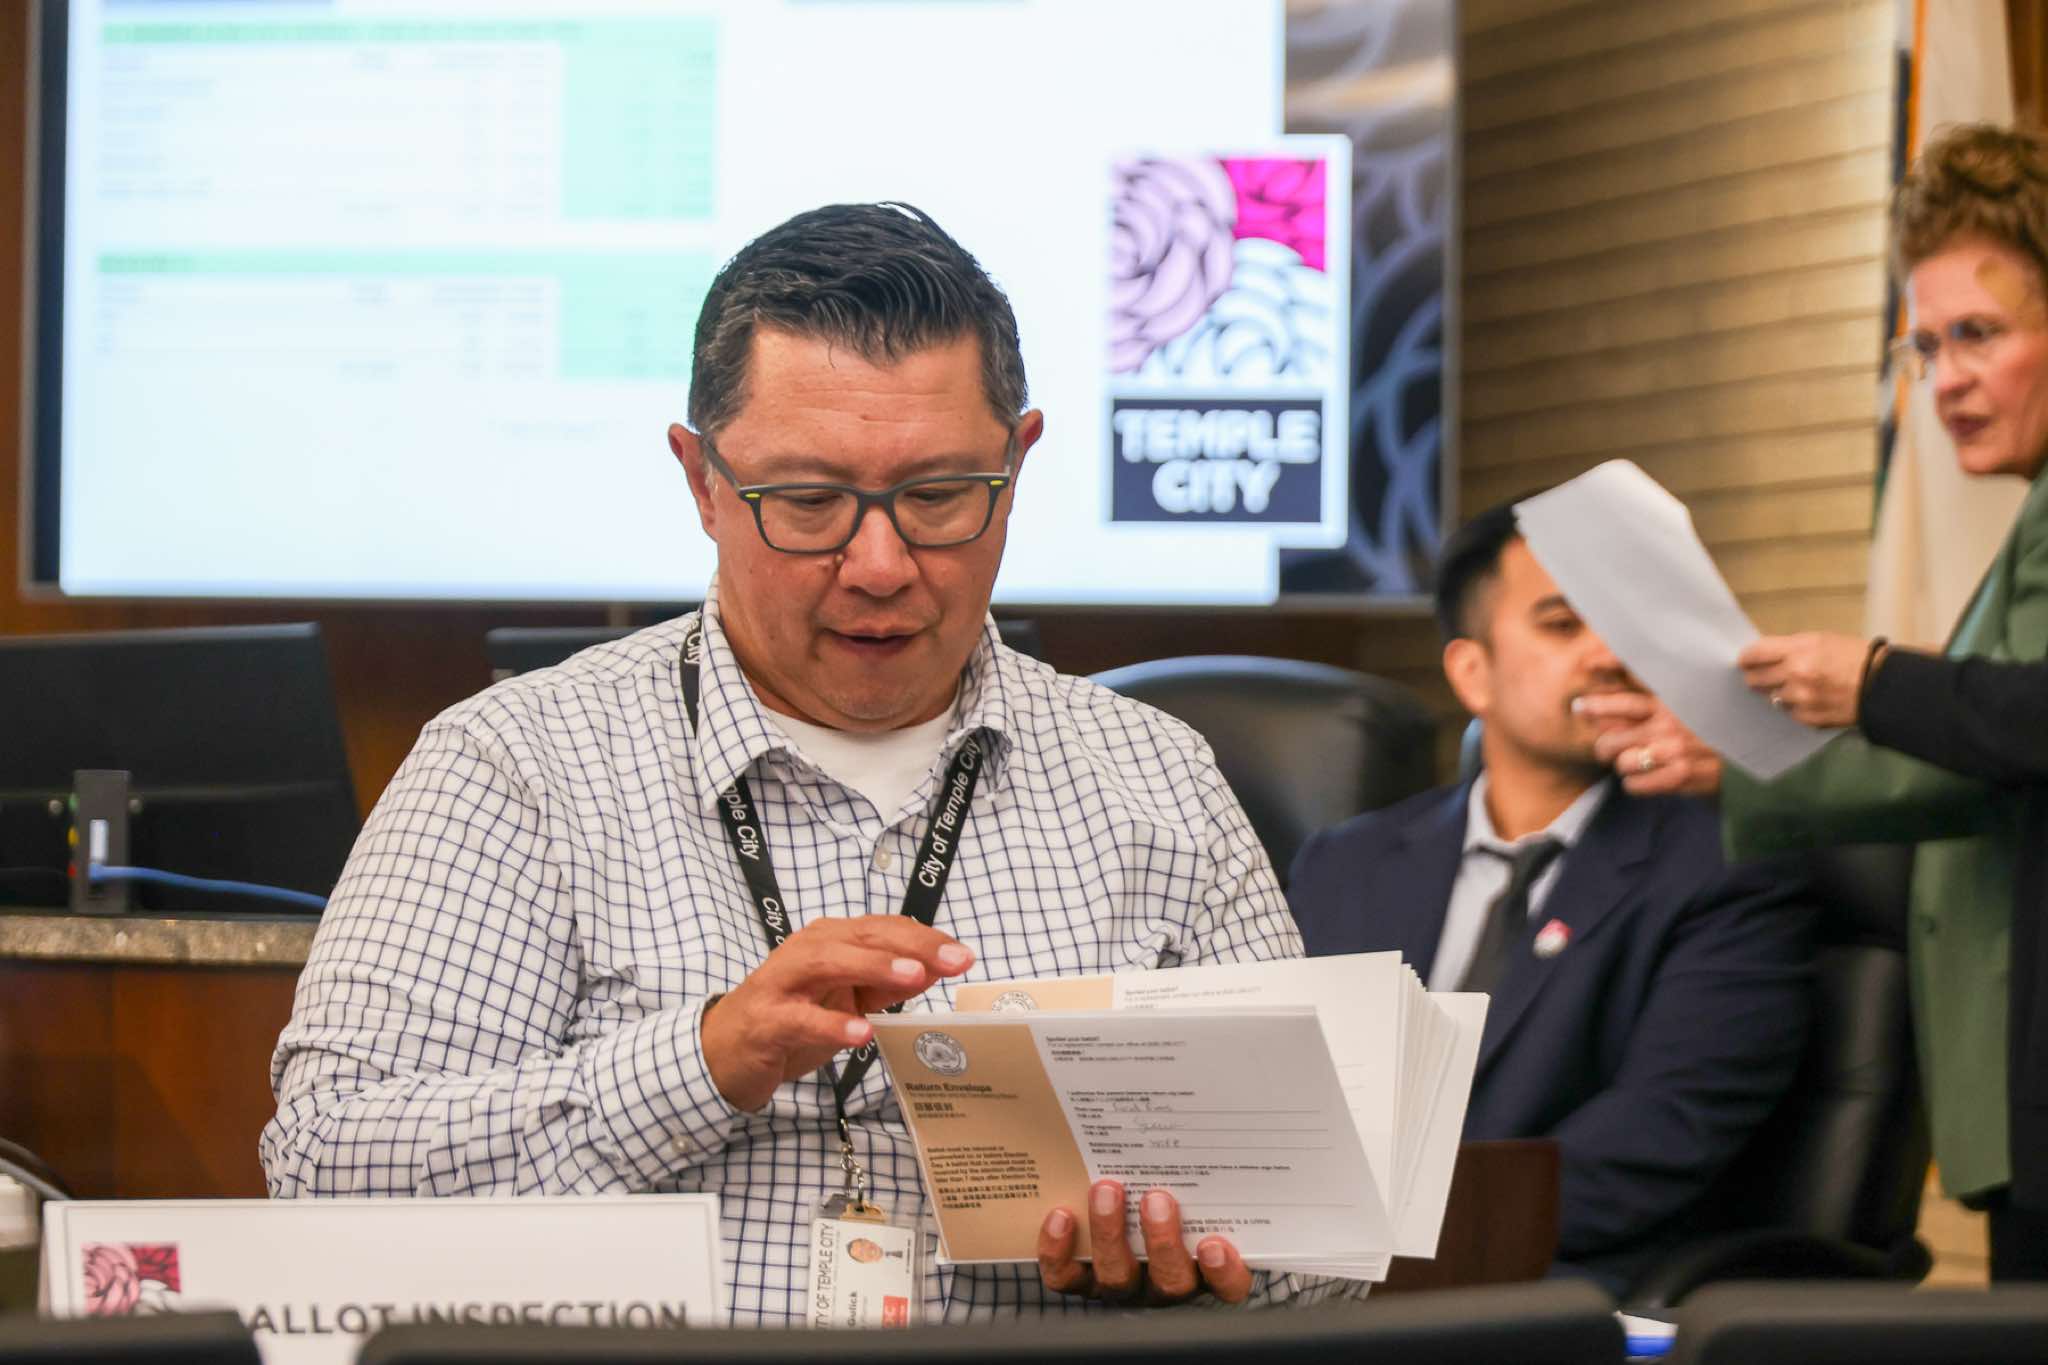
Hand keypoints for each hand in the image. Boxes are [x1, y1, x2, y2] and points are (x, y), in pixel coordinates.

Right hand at [699, 916, 974, 1111]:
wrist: (725, 1052)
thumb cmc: (790, 1018)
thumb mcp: (847, 1000)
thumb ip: (886, 985)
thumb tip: (933, 969)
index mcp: (829, 942)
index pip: (882, 929)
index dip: (924, 939)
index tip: (963, 955)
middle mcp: (805, 952)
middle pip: (860, 936)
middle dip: (910, 946)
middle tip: (952, 960)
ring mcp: (782, 984)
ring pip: (827, 962)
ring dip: (872, 967)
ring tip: (914, 978)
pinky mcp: (765, 1021)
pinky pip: (799, 1019)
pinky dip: (831, 1024)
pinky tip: (862, 1033)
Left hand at [1038, 1180, 1251, 1306]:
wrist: (1129, 1215)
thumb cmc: (1179, 1197)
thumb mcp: (1199, 1190)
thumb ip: (1210, 1175)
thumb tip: (1232, 1118)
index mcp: (1205, 1269)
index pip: (1229, 1286)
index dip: (1224, 1272)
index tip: (1215, 1244)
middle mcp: (1165, 1284)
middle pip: (1170, 1281)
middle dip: (1162, 1243)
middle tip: (1157, 1199)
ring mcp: (1123, 1285)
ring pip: (1117, 1277)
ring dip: (1110, 1234)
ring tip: (1106, 1191)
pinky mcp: (1082, 1280)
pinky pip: (1066, 1277)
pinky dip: (1059, 1250)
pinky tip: (1061, 1215)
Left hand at [1578, 692, 1725, 796]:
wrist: (1743, 762)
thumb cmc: (1705, 734)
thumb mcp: (1681, 709)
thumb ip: (1646, 708)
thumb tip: (1603, 712)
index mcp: (1669, 703)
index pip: (1625, 701)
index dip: (1598, 704)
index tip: (1579, 707)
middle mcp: (1669, 724)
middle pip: (1612, 739)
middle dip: (1604, 748)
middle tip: (1608, 750)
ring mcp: (1674, 750)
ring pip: (1621, 763)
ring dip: (1624, 766)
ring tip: (1636, 765)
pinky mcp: (1679, 775)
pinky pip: (1634, 784)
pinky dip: (1635, 784)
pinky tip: (1645, 780)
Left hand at [1738, 633, 1869, 728]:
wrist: (1883, 684)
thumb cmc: (1855, 657)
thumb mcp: (1821, 640)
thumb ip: (1791, 648)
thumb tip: (1765, 656)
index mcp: (1798, 649)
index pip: (1754, 654)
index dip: (1746, 658)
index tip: (1744, 661)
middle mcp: (1795, 673)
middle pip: (1755, 679)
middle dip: (1756, 677)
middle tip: (1761, 676)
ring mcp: (1800, 698)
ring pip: (1771, 697)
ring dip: (1778, 693)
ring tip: (1795, 687)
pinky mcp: (1808, 717)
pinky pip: (1789, 712)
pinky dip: (1795, 707)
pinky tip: (1809, 700)